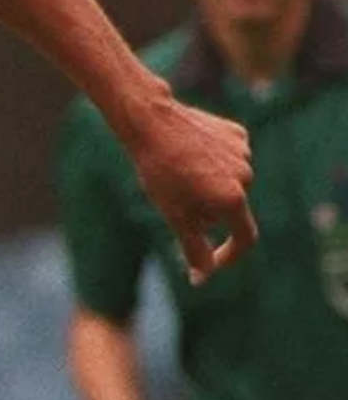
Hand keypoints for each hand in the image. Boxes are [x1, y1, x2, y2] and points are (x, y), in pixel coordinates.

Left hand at [126, 97, 254, 281]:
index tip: (212, 263)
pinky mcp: (237, 134)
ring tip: (178, 169)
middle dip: (204, 212)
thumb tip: (203, 277)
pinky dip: (210, 162)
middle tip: (171, 197)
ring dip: (206, 186)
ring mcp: (244, 153)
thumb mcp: (174, 215)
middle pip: (228, 209)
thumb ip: (193, 248)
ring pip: (226, 184)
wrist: (152, 122)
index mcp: (233, 200)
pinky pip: (226, 158)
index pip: (245, 238)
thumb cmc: (159, 172)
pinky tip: (189, 151)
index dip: (229, 255)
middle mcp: (247, 177)